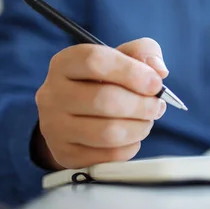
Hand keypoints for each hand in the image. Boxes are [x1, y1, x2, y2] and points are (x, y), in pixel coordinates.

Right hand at [31, 38, 168, 169]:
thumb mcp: (121, 57)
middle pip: (104, 100)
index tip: (155, 83)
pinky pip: (108, 156)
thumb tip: (158, 70)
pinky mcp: (65, 154)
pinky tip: (132, 137)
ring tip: (147, 121)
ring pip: (108, 132)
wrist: (75, 115)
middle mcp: (52, 94)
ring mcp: (55, 127)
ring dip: (139, 127)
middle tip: (157, 106)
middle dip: (142, 105)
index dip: (132, 72)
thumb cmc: (104, 81)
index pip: (95, 61)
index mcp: (65, 63)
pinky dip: (130, 147)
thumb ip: (143, 52)